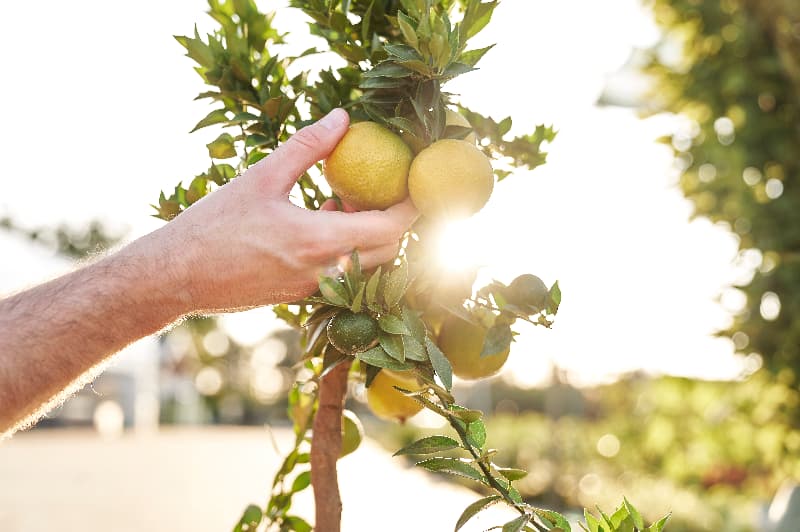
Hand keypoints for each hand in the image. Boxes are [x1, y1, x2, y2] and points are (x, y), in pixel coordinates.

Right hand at [149, 108, 417, 313]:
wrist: (177, 276)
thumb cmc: (215, 225)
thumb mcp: (262, 177)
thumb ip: (308, 146)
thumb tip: (343, 117)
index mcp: (321, 241)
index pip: (392, 228)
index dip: (412, 206)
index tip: (417, 183)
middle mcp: (326, 272)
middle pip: (388, 250)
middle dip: (398, 221)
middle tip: (389, 187)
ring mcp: (315, 289)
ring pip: (366, 264)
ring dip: (370, 234)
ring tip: (348, 197)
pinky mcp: (301, 295)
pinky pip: (341, 272)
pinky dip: (346, 247)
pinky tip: (322, 218)